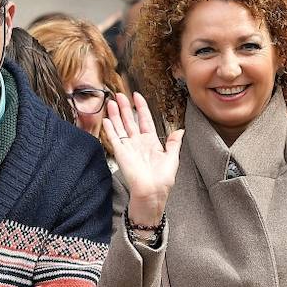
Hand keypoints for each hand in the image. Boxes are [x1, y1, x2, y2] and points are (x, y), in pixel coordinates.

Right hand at [104, 92, 182, 225]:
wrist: (152, 192)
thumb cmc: (163, 179)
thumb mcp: (172, 157)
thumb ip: (173, 143)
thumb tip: (180, 131)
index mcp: (151, 142)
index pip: (145, 120)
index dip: (141, 107)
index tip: (137, 96)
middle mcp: (138, 143)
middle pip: (130, 120)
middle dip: (125, 107)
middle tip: (119, 94)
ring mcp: (128, 147)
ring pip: (120, 126)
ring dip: (115, 114)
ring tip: (111, 101)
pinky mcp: (121, 153)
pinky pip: (114, 138)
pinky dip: (110, 128)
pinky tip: (106, 119)